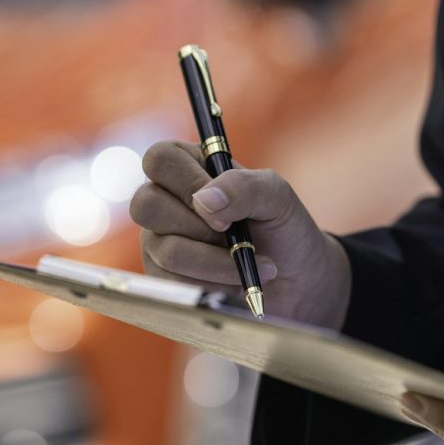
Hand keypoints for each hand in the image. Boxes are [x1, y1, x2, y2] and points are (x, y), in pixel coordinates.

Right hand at [130, 140, 350, 328]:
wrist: (297, 281)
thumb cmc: (283, 229)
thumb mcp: (276, 196)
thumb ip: (244, 186)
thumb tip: (203, 200)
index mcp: (187, 168)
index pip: (159, 159)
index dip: (186, 182)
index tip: (222, 206)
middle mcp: (165, 203)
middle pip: (145, 205)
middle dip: (199, 228)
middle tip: (233, 234)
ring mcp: (159, 242)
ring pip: (167, 250)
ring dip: (217, 262)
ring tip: (250, 263)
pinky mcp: (163, 280)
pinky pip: (174, 285)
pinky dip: (214, 285)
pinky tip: (236, 283)